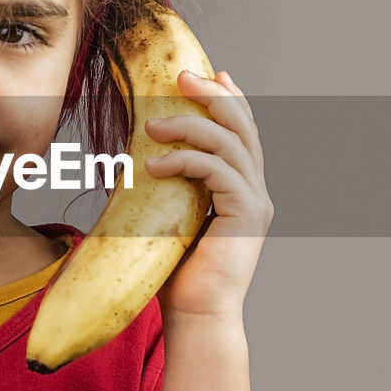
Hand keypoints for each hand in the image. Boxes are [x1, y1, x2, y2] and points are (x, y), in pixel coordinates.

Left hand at [143, 70, 273, 318]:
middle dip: (214, 94)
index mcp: (242, 189)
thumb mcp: (169, 218)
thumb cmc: (177, 275)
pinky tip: (152, 165)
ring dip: (190, 125)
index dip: (228, 98)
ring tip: (151, 127)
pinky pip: (217, 171)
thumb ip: (168, 187)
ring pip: (230, 143)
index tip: (207, 73)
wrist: (197, 317)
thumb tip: (135, 159)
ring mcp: (255, 202)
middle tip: (182, 76)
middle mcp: (255, 191)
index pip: (242, 132)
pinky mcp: (246, 215)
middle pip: (243, 126)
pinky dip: (184, 160)